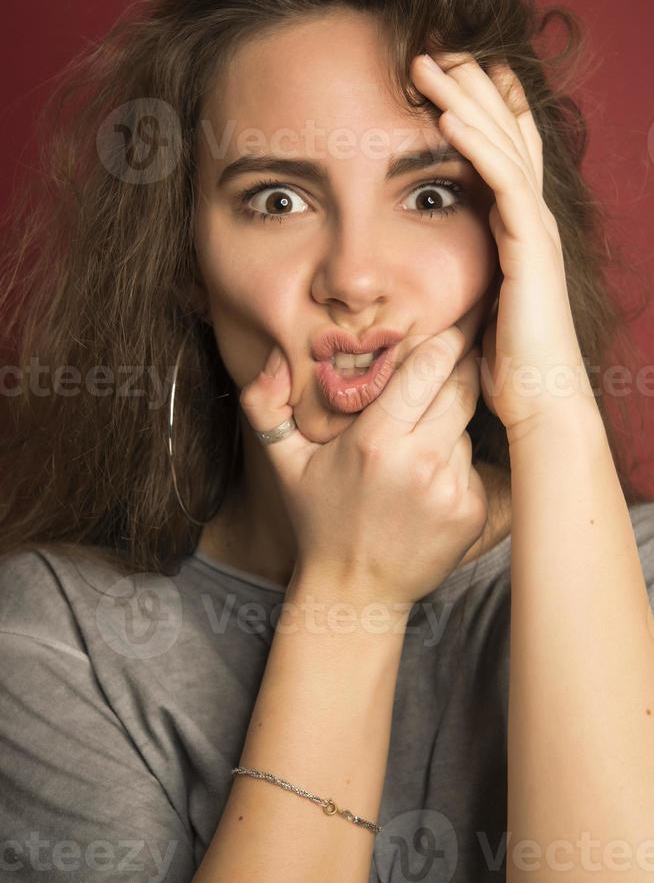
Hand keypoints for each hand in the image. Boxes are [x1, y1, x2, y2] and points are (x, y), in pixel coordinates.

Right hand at [238, 328, 488, 606]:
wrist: (356, 589)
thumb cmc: (320, 519)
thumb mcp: (284, 463)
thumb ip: (265, 406)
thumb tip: (274, 360)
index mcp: (375, 441)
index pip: (428, 367)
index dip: (446, 338)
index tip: (453, 320)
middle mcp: (420, 461)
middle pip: (462, 386)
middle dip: (461, 364)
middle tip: (463, 343)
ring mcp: (451, 488)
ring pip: (467, 423)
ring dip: (453, 415)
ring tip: (422, 430)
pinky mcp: (472, 509)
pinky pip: (473, 461)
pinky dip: (458, 455)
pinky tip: (430, 472)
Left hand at [411, 52, 594, 436]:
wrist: (539, 401)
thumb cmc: (507, 365)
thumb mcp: (482, 306)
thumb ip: (470, 274)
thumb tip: (441, 269)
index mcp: (520, 233)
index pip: (506, 158)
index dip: (486, 114)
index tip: (456, 78)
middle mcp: (531, 221)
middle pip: (506, 138)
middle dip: (474, 90)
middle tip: (442, 47)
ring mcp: (534, 230)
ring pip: (503, 148)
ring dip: (467, 102)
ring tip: (432, 61)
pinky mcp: (530, 246)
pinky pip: (502, 183)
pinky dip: (476, 145)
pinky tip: (449, 115)